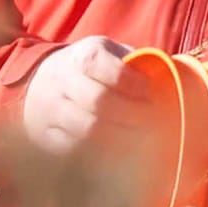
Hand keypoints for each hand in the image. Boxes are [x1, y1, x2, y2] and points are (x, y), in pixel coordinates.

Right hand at [21, 35, 151, 154]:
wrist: (39, 82)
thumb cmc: (90, 69)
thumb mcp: (109, 53)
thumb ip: (134, 64)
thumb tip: (167, 78)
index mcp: (83, 56)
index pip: (107, 69)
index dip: (133, 83)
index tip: (150, 93)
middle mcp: (62, 82)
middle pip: (98, 101)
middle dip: (132, 114)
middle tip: (152, 121)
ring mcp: (50, 110)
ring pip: (87, 129)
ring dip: (120, 137)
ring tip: (141, 139)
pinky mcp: (45, 136)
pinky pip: (75, 148)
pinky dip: (100, 153)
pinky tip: (119, 153)